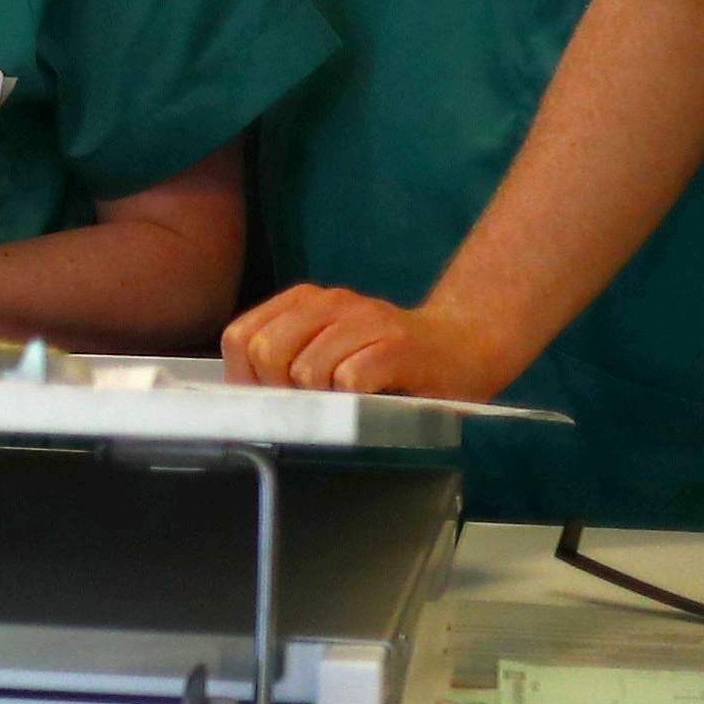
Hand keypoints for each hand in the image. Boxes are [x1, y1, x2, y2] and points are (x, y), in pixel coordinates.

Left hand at [221, 284, 528, 399]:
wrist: (464, 346)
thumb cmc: (387, 361)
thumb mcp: (325, 351)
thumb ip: (283, 361)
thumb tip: (240, 397)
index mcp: (305, 302)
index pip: (240, 338)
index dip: (248, 377)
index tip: (277, 396)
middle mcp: (331, 303)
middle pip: (265, 352)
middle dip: (280, 389)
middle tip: (313, 401)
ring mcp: (366, 320)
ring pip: (305, 369)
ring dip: (323, 397)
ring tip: (351, 397)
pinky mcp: (398, 345)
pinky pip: (350, 380)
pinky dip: (354, 400)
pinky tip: (374, 395)